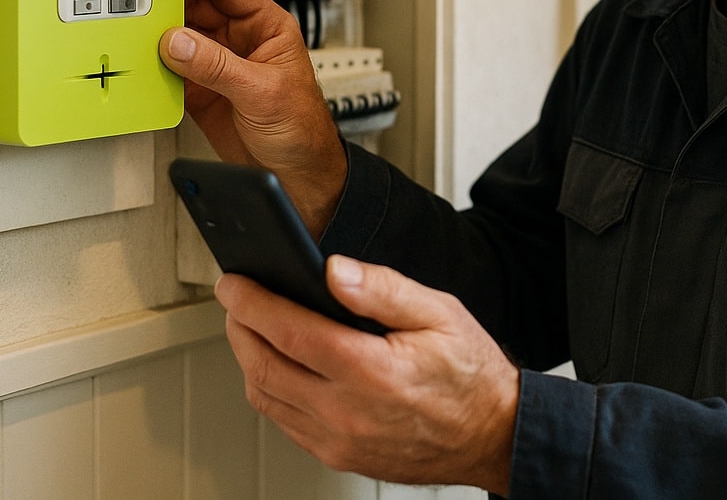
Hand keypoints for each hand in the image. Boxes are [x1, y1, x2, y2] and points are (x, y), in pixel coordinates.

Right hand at [160, 0, 345, 233]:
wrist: (298, 176)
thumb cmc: (303, 129)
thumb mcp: (263, 91)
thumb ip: (219, 66)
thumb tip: (179, 42)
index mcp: (267, 26)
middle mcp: (240, 40)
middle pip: (198, 4)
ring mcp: (218, 64)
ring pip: (180, 34)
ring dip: (157, 28)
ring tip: (130, 17)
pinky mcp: (201, 90)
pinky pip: (171, 67)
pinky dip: (153, 63)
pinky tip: (138, 57)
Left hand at [218, 256, 518, 494]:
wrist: (492, 435)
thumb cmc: (470, 374)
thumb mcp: (439, 312)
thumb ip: (383, 289)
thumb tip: (333, 271)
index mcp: (372, 372)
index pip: (290, 333)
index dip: (252, 303)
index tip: (234, 283)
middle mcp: (348, 413)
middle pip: (264, 366)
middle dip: (240, 326)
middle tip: (236, 299)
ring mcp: (339, 441)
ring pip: (266, 398)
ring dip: (248, 358)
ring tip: (252, 326)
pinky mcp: (338, 456)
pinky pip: (284, 421)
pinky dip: (270, 388)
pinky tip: (279, 363)